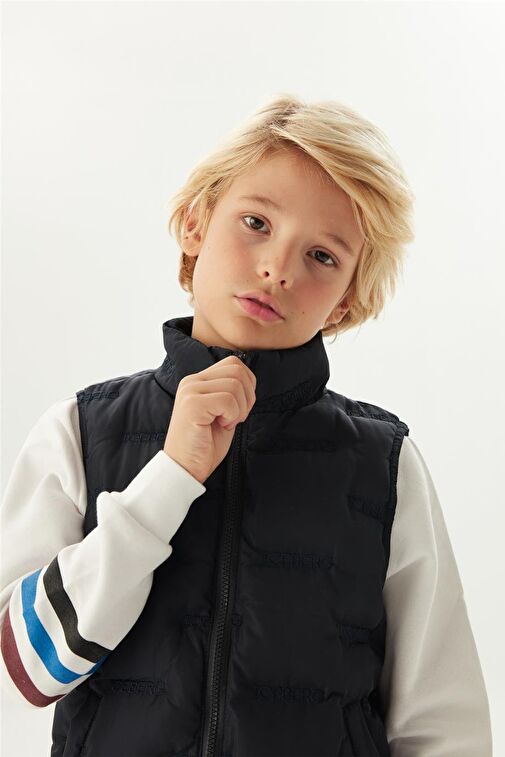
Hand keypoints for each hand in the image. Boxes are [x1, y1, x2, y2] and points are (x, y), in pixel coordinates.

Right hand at [163, 355, 256, 483]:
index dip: (248, 385)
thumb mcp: (222, 412)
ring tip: (226, 423)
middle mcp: (192, 381)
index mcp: (198, 381)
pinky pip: (228, 400)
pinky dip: (232, 416)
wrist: (185, 468)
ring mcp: (190, 391)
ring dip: (239, 408)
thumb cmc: (205, 444)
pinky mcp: (192, 405)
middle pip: (237, 370)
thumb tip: (250, 379)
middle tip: (236, 417)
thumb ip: (231, 392)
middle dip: (247, 396)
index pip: (234, 363)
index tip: (240, 408)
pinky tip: (221, 426)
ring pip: (234, 384)